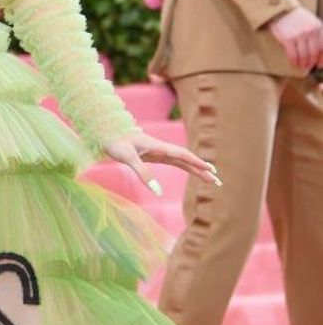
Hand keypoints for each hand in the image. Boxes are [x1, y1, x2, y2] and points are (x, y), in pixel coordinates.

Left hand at [104, 129, 219, 196]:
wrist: (106, 132)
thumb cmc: (116, 142)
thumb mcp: (128, 158)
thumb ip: (143, 173)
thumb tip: (157, 191)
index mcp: (157, 146)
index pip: (181, 155)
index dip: (196, 162)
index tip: (210, 169)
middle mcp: (161, 148)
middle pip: (186, 159)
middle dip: (202, 169)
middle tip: (217, 180)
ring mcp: (159, 152)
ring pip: (183, 161)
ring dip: (197, 169)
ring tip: (211, 178)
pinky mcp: (155, 156)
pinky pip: (175, 162)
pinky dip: (186, 167)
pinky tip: (194, 171)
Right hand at [268, 6, 322, 71]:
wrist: (281, 9)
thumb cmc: (296, 17)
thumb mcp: (311, 23)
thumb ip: (316, 35)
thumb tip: (318, 54)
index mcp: (318, 27)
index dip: (322, 58)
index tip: (319, 65)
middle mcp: (311, 32)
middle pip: (314, 53)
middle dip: (311, 62)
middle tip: (308, 67)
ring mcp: (299, 35)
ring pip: (304, 55)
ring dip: (302, 63)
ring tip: (300, 66)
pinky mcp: (288, 39)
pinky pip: (293, 55)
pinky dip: (294, 61)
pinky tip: (293, 63)